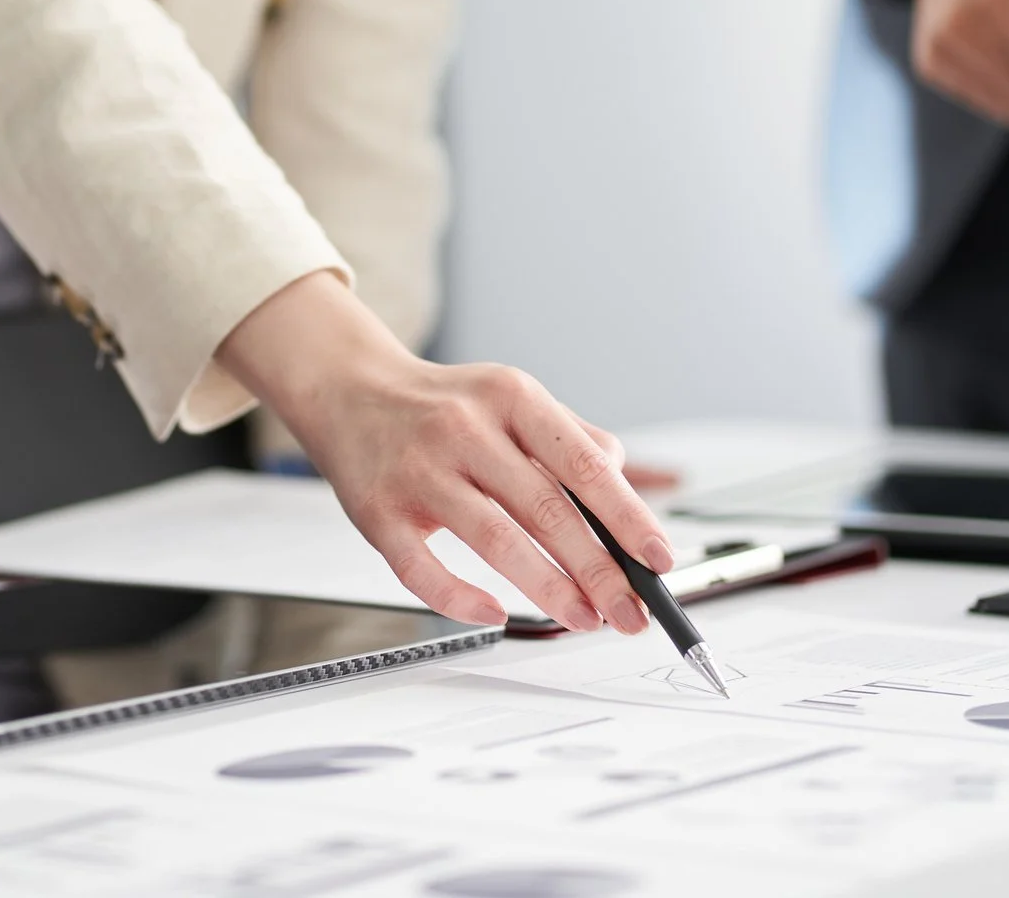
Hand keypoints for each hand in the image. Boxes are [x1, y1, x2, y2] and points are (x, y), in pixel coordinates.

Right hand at [215, 273, 673, 634]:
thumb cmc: (443, 406)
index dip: (627, 517)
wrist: (348, 389)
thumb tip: (624, 492)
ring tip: (585, 619)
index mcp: (511, 397)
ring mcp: (418, 471)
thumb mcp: (513, 397)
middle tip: (631, 613)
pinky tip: (496, 614)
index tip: (659, 560)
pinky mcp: (378, 512)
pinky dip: (462, 600)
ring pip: (495, 541)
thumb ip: (572, 439)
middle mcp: (464, 429)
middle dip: (599, 571)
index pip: (584, 463)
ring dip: (549, 589)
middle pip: (547, 510)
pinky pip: (423, 570)